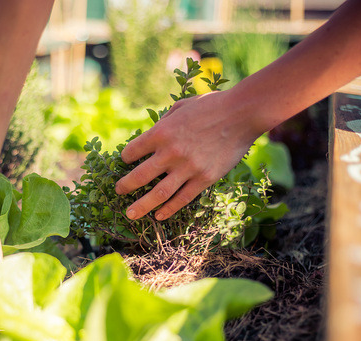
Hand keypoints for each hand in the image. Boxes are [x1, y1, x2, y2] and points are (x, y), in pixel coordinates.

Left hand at [115, 90, 259, 220]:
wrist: (242, 113)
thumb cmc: (212, 105)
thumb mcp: (181, 107)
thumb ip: (164, 122)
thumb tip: (153, 132)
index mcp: (161, 132)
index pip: (132, 151)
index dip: (125, 158)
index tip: (125, 162)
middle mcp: (171, 152)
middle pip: (139, 176)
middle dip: (125, 186)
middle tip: (118, 191)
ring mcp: (188, 168)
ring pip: (158, 193)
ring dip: (142, 206)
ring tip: (130, 213)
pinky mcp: (204, 178)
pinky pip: (182, 198)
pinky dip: (169, 209)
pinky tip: (159, 215)